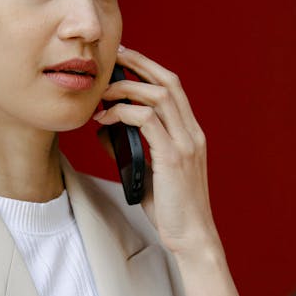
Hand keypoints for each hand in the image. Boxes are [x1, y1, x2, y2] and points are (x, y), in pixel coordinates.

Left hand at [95, 45, 217, 257]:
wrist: (192, 238)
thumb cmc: (172, 210)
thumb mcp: (150, 173)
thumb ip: (133, 149)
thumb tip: (105, 132)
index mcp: (191, 134)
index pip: (174, 88)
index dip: (150, 68)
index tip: (125, 58)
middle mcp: (192, 134)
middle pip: (168, 82)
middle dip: (139, 63)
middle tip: (114, 57)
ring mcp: (185, 144)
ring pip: (158, 97)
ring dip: (127, 88)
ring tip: (102, 93)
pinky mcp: (173, 158)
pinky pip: (147, 121)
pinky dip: (124, 114)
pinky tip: (105, 120)